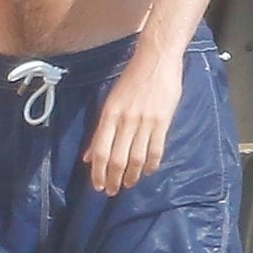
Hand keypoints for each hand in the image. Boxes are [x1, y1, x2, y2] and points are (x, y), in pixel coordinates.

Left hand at [83, 47, 182, 194]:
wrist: (156, 60)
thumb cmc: (131, 80)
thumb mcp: (110, 102)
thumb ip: (101, 131)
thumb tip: (89, 157)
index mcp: (109, 114)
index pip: (101, 151)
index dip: (98, 172)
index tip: (98, 186)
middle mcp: (125, 120)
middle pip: (117, 158)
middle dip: (113, 179)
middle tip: (112, 191)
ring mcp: (145, 121)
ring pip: (136, 157)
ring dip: (131, 175)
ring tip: (128, 184)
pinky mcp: (163, 121)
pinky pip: (156, 149)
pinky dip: (151, 164)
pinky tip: (147, 172)